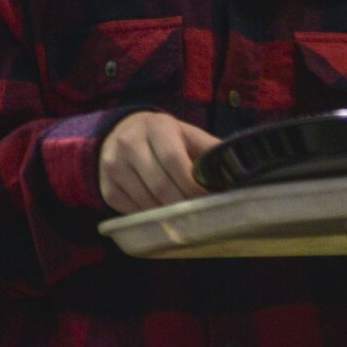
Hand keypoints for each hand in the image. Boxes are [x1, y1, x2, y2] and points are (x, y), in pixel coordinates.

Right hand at [98, 110, 217, 214]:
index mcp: (156, 127)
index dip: (193, 184)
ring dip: (169, 216)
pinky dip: (151, 218)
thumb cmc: (165, 138)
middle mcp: (129, 143)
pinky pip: (132, 212)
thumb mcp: (188, 135)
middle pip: (160, 185)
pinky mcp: (106, 187)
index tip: (210, 200)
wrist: (123, 133)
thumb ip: (210, 151)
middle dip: (184, 205)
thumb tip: (239, 173)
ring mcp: (113, 165)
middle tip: (202, 217)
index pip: (174, 160)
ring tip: (185, 218)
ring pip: (146, 202)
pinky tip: (162, 213)